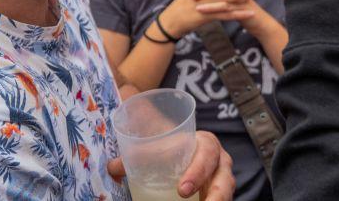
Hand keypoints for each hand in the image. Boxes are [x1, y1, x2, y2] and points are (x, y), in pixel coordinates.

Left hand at [107, 130, 234, 199]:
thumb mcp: (157, 147)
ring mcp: (223, 182)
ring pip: (226, 195)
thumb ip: (136, 155)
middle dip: (213, 197)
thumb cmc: (170, 147)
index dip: (198, 172)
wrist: (181, 150)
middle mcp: (221, 163)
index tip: (182, 190)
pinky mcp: (219, 195)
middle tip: (186, 200)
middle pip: (225, 181)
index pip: (207, 154)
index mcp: (207, 144)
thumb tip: (112, 168)